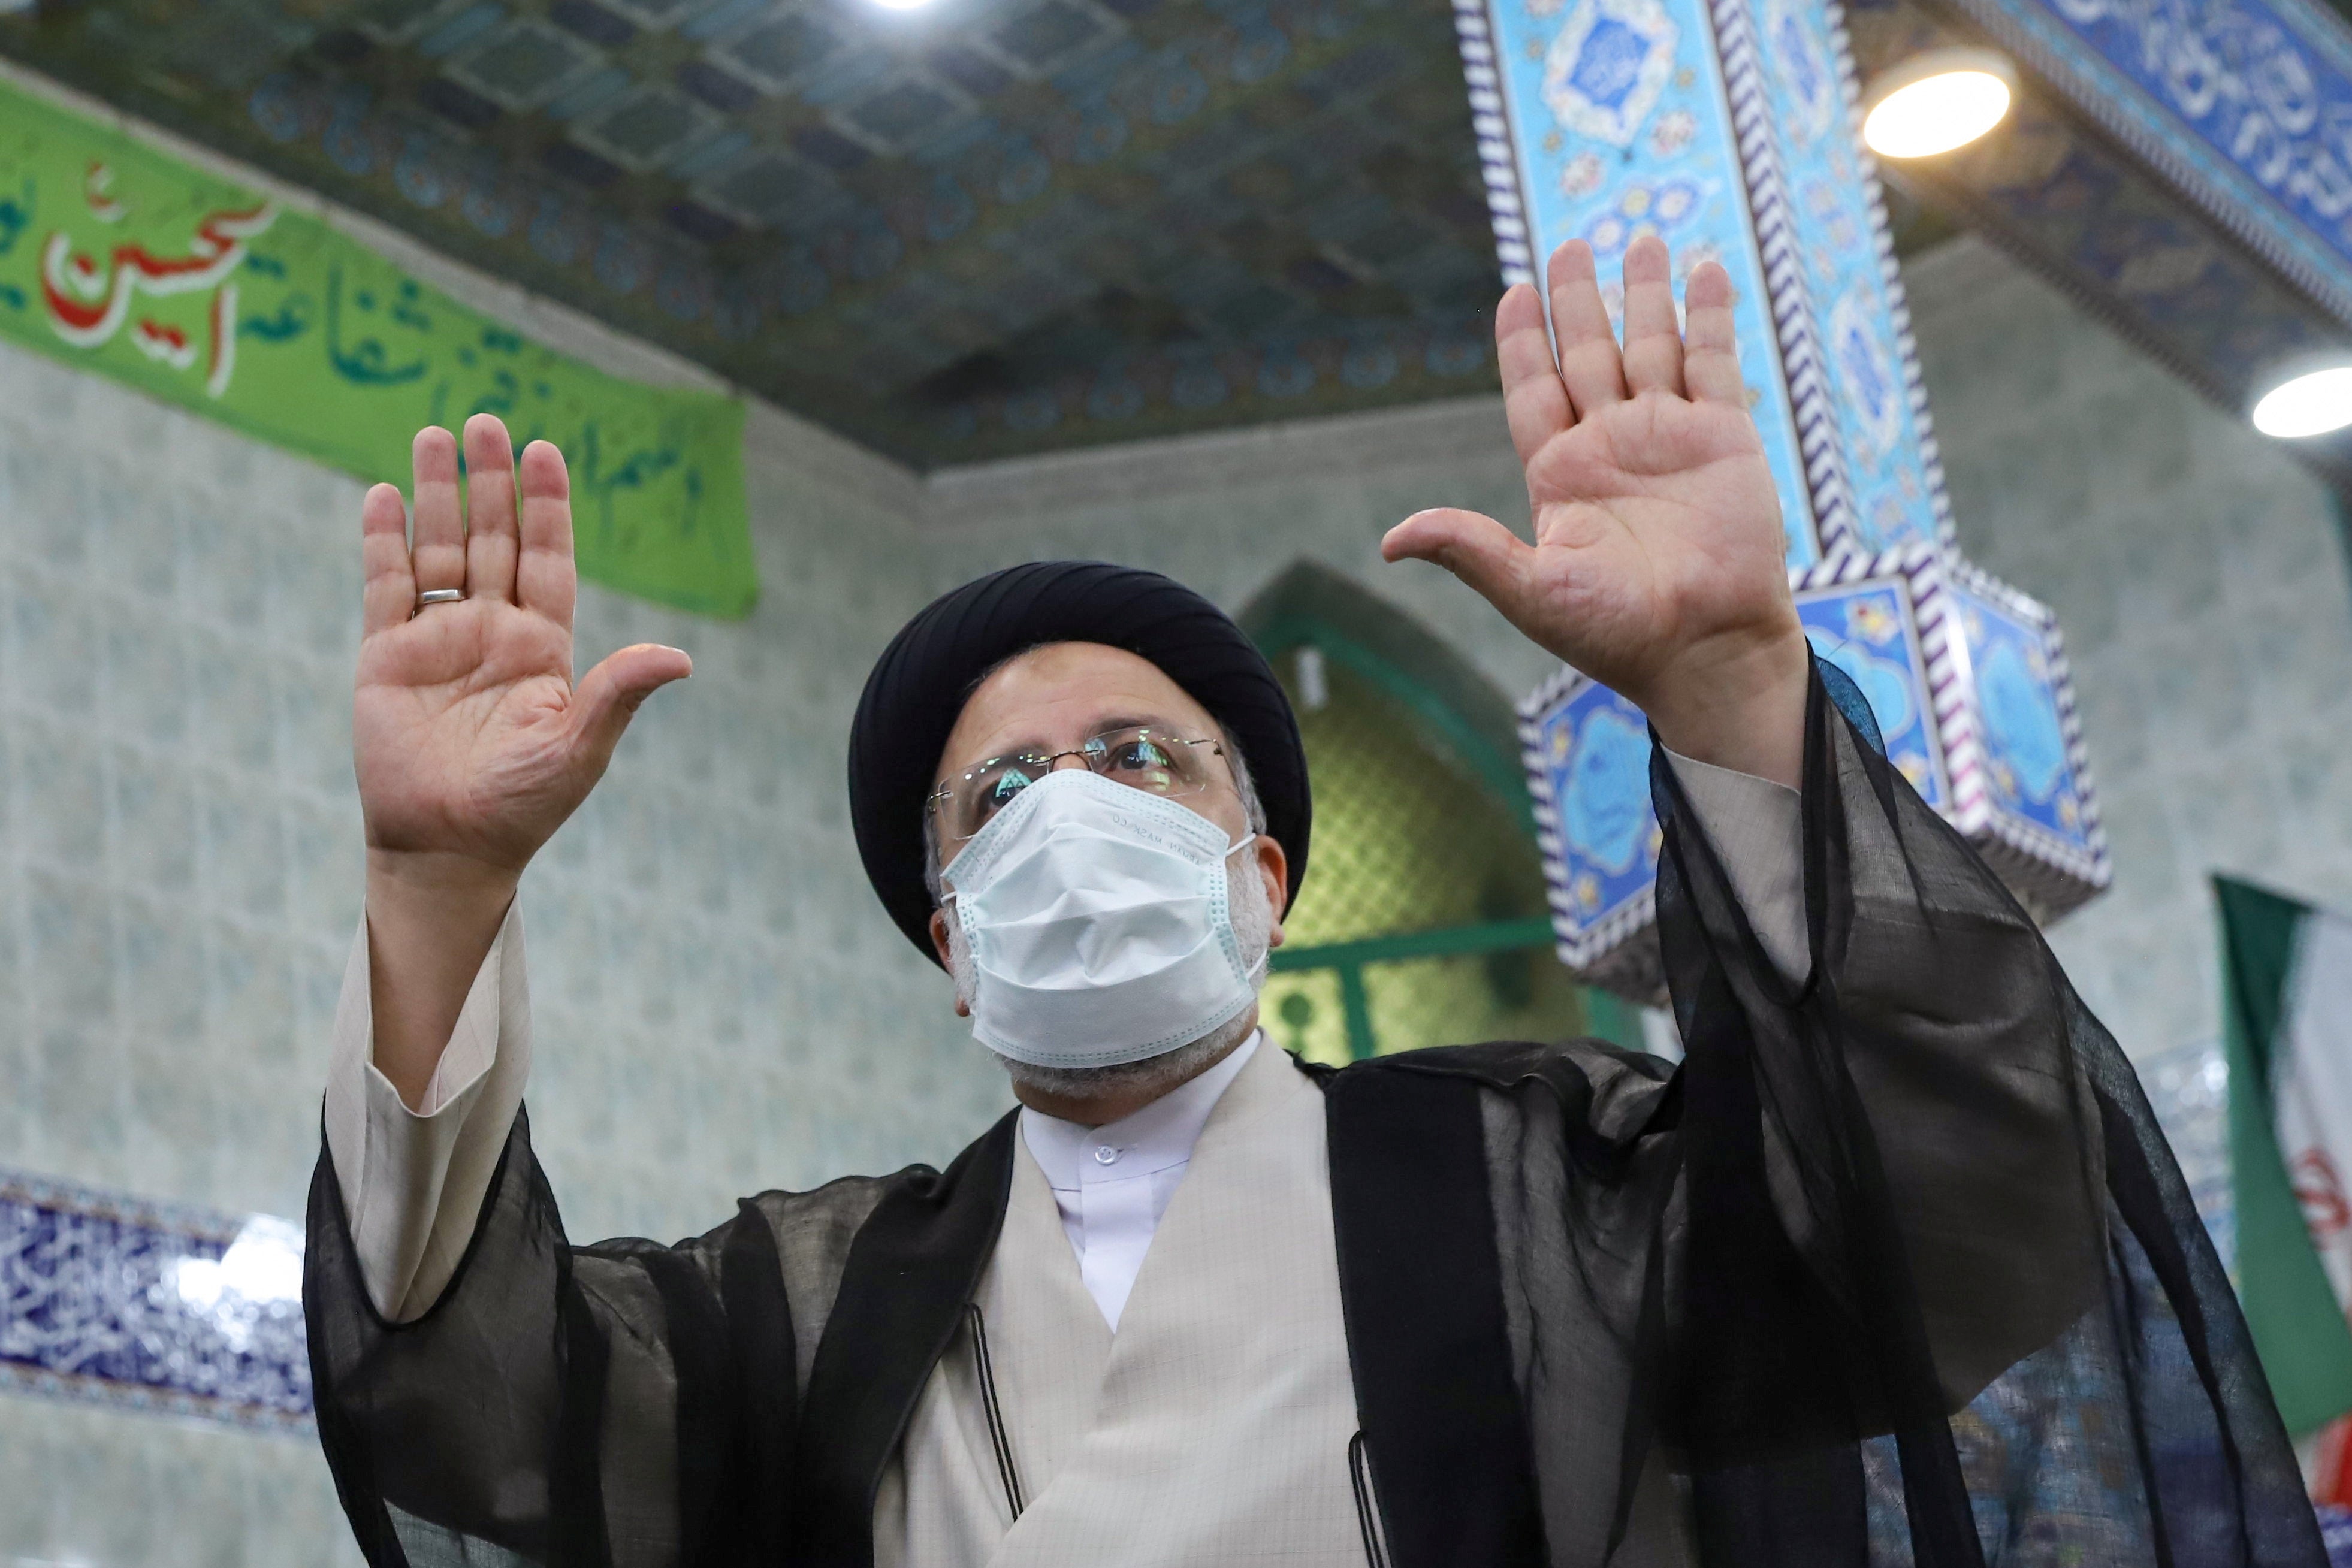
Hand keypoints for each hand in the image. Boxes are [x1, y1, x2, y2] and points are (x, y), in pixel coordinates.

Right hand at [355, 414, 689, 1100]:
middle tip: (485, 422)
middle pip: (494, 538)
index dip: (547, 506)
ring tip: (435, 436)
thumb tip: (681, 658)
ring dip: (436, 495)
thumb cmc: (522, 806)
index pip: (549, 559)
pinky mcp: (387, 658)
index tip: (545, 451)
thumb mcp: (579, 746)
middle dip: (491, 482)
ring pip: (440, 549)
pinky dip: (384, 542)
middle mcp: (492, 632)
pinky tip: (382, 496)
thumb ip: (619, 694)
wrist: (450, 849)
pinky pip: (386, 587)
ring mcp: (438, 640)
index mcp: (543, 647)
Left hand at [1383, 237, 1809, 785]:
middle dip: (1577, 301)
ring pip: (1650, 346)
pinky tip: (1700, 272)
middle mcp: (1612, 446)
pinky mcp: (1725, 437)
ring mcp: (1669, 437)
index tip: (1513, 293)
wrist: (1706, 649)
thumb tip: (1392, 541)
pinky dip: (1707, 317)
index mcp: (1561, 475)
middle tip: (1569, 246)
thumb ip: (1470, 550)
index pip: (1534, 389)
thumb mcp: (1533, 590)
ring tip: (1641, 239)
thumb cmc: (1618, 633)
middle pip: (1587, 354)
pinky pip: (1714, 362)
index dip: (1522, 342)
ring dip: (1644, 294)